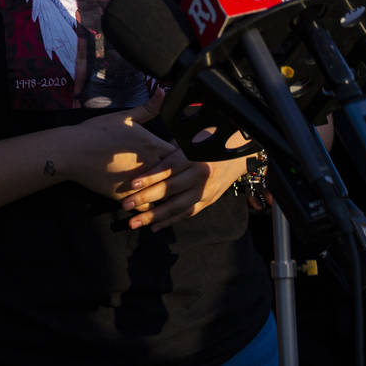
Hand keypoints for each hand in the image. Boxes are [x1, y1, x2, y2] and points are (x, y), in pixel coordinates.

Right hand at [65, 100, 176, 200]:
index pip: (181, 154)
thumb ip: (147, 108)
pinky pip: (144, 205)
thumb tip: (163, 91)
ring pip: (162, 193)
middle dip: (177, 176)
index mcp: (152, 145)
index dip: (181, 156)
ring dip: (165, 192)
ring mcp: (138, 184)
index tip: (178, 157)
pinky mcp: (125, 198)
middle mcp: (149, 166)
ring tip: (168, 191)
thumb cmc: (97, 131)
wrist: (72, 152)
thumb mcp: (124, 116)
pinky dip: (148, 204)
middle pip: (175, 175)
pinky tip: (148, 201)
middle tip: (179, 176)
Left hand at [121, 146, 248, 231]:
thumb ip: (170, 150)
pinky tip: (154, 227)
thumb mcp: (191, 139)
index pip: (169, 169)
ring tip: (134, 223)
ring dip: (155, 216)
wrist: (240, 153)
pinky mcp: (208, 201)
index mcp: (195, 157)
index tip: (131, 184)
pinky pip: (187, 213)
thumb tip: (144, 157)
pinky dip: (170, 221)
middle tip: (125, 205)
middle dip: (146, 199)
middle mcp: (201, 176)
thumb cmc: (208, 141)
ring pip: (178, 206)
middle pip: (170, 190)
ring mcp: (206, 191)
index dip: (150, 177)